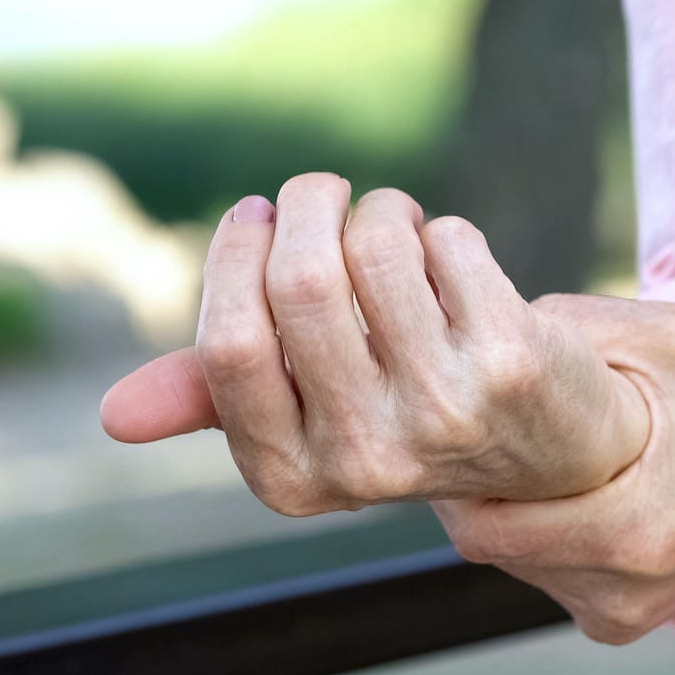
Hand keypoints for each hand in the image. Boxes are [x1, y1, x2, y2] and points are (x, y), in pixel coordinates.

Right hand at [99, 174, 649, 512]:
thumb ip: (219, 399)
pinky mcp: (512, 361)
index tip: (257, 217)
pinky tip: (453, 262)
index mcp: (295, 479)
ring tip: (395, 228)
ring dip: (380, 212)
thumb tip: (115, 418)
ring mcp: (446, 412)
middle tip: (321, 195)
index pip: (231, 346)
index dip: (238, 257)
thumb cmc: (411, 411)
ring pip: (375, 247)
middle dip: (306, 208)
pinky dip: (441, 230)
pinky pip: (446, 240)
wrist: (560, 449)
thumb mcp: (312, 419)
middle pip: (301, 281)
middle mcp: (369, 460)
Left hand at [431, 294, 674, 643]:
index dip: (452, 472)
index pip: (483, 527)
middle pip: (491, 546)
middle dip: (477, 485)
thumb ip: (574, 326)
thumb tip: (476, 316)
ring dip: (510, 510)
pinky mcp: (625, 623)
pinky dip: (543, 533)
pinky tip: (569, 486)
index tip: (447, 419)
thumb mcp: (673, 338)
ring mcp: (625, 617)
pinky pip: (549, 576)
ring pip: (516, 564)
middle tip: (479, 424)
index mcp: (634, 532)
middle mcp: (624, 593)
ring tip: (532, 452)